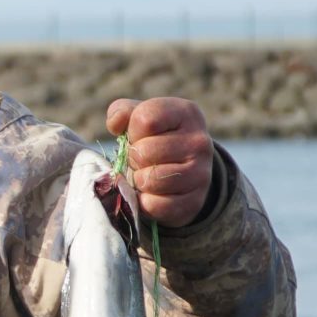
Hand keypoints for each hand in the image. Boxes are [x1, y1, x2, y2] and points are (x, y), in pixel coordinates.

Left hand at [105, 97, 214, 227]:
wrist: (186, 171)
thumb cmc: (156, 138)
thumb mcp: (141, 116)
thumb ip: (123, 112)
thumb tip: (115, 124)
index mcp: (186, 114)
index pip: (144, 119)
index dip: (132, 131)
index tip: (139, 136)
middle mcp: (199, 142)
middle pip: (143, 152)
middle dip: (133, 158)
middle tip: (141, 160)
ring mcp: (200, 174)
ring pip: (149, 180)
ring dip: (138, 180)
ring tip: (146, 174)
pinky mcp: (194, 201)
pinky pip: (154, 205)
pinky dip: (145, 201)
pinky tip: (151, 193)